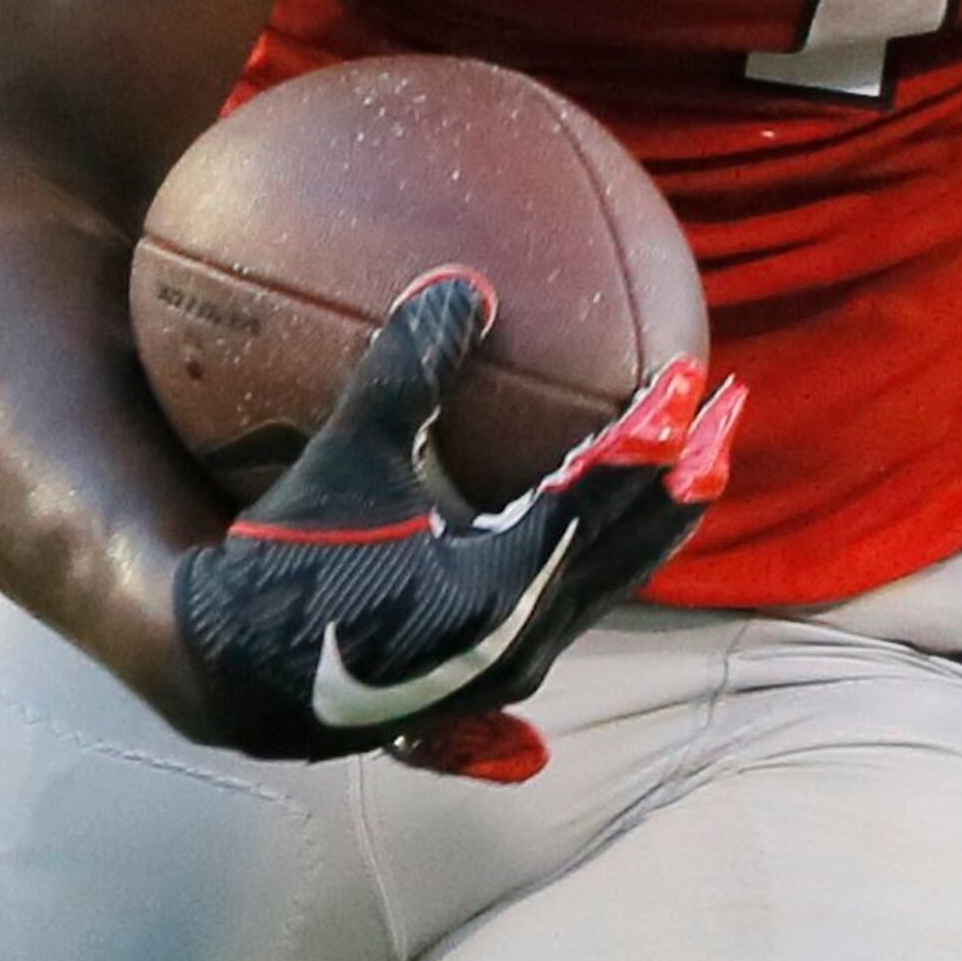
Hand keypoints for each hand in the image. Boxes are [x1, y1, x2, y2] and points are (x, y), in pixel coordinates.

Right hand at [172, 271, 742, 778]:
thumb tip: (461, 286)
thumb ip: (407, 373)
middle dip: (685, 479)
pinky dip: (602, 549)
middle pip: (635, 548)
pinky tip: (600, 521)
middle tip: (729, 413)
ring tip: (688, 467)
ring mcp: (513, 663)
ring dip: (649, 520)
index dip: (656, 435)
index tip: (694, 377)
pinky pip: (573, 598)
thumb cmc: (283, 566)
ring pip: (610, 580)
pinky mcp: (489, 670)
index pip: (608, 500)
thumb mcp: (346, 461)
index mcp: (505, 590)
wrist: (232, 674)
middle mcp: (527, 637)